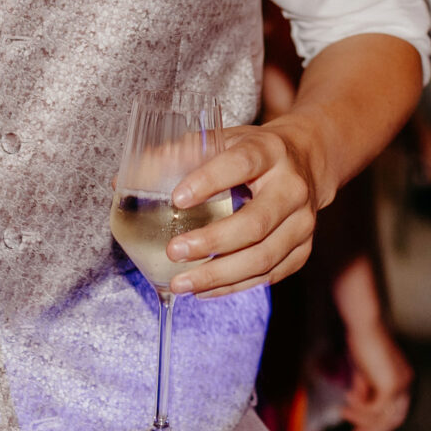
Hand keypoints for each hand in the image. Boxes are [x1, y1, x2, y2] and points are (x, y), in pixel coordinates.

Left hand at [165, 120, 325, 298]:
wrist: (308, 161)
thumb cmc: (255, 152)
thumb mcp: (224, 140)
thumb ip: (179, 155)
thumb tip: (122, 181)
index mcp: (270, 151)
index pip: (241, 163)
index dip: (209, 181)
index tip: (177, 198)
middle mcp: (292, 187)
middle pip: (254, 223)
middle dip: (211, 242)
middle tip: (173, 251)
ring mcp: (302, 222)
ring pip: (263, 257)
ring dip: (218, 275)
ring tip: (180, 283)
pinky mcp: (303, 248)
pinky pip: (269, 275)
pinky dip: (233, 286)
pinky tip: (204, 289)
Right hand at [339, 311, 414, 430]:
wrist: (363, 324)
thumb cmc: (360, 341)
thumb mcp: (362, 370)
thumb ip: (364, 389)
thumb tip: (356, 406)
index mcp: (404, 378)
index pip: (396, 412)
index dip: (378, 423)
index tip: (358, 427)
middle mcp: (406, 383)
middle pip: (394, 420)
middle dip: (373, 430)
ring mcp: (401, 386)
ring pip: (382, 417)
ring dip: (360, 418)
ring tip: (342, 410)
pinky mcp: (390, 386)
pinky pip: (374, 409)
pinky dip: (359, 407)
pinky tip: (347, 396)